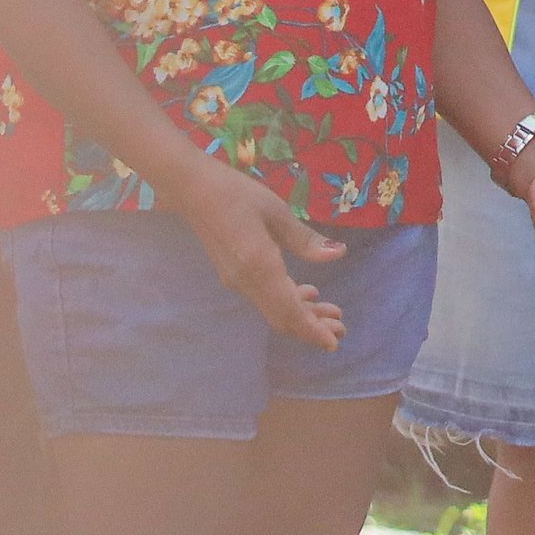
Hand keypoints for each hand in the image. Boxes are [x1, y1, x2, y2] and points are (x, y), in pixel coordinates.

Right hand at [162, 161, 345, 350]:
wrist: (193, 191)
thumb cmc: (237, 195)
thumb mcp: (277, 213)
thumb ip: (305, 240)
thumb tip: (337, 254)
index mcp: (259, 267)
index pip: (288, 311)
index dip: (312, 330)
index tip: (333, 343)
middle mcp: (245, 281)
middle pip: (281, 317)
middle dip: (312, 327)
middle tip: (341, 327)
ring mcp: (236, 280)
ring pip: (273, 308)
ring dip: (302, 314)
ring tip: (331, 311)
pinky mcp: (233, 273)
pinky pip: (264, 296)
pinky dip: (287, 300)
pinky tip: (306, 292)